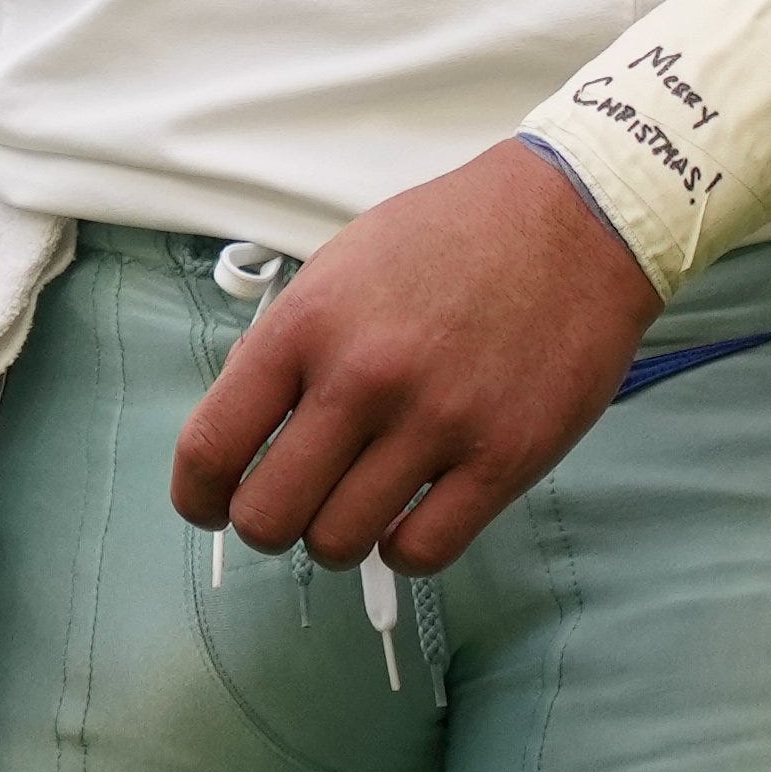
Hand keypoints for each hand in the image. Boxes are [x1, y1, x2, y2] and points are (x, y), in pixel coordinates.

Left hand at [169, 140, 658, 576]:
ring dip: (338, 538)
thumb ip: (287, 346)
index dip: (198, 495)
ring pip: (340, 545)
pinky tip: (412, 513)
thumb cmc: (450, 239)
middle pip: (269, 518)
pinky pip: (421, 552)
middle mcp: (364, 378)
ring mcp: (436, 423)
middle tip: (293, 505)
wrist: (573, 219)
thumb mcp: (342, 266)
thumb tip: (243, 434)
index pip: (212, 446)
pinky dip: (403, 548)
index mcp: (308, 323)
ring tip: (358, 503)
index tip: (210, 504)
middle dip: (268, 526)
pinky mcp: (502, 459)